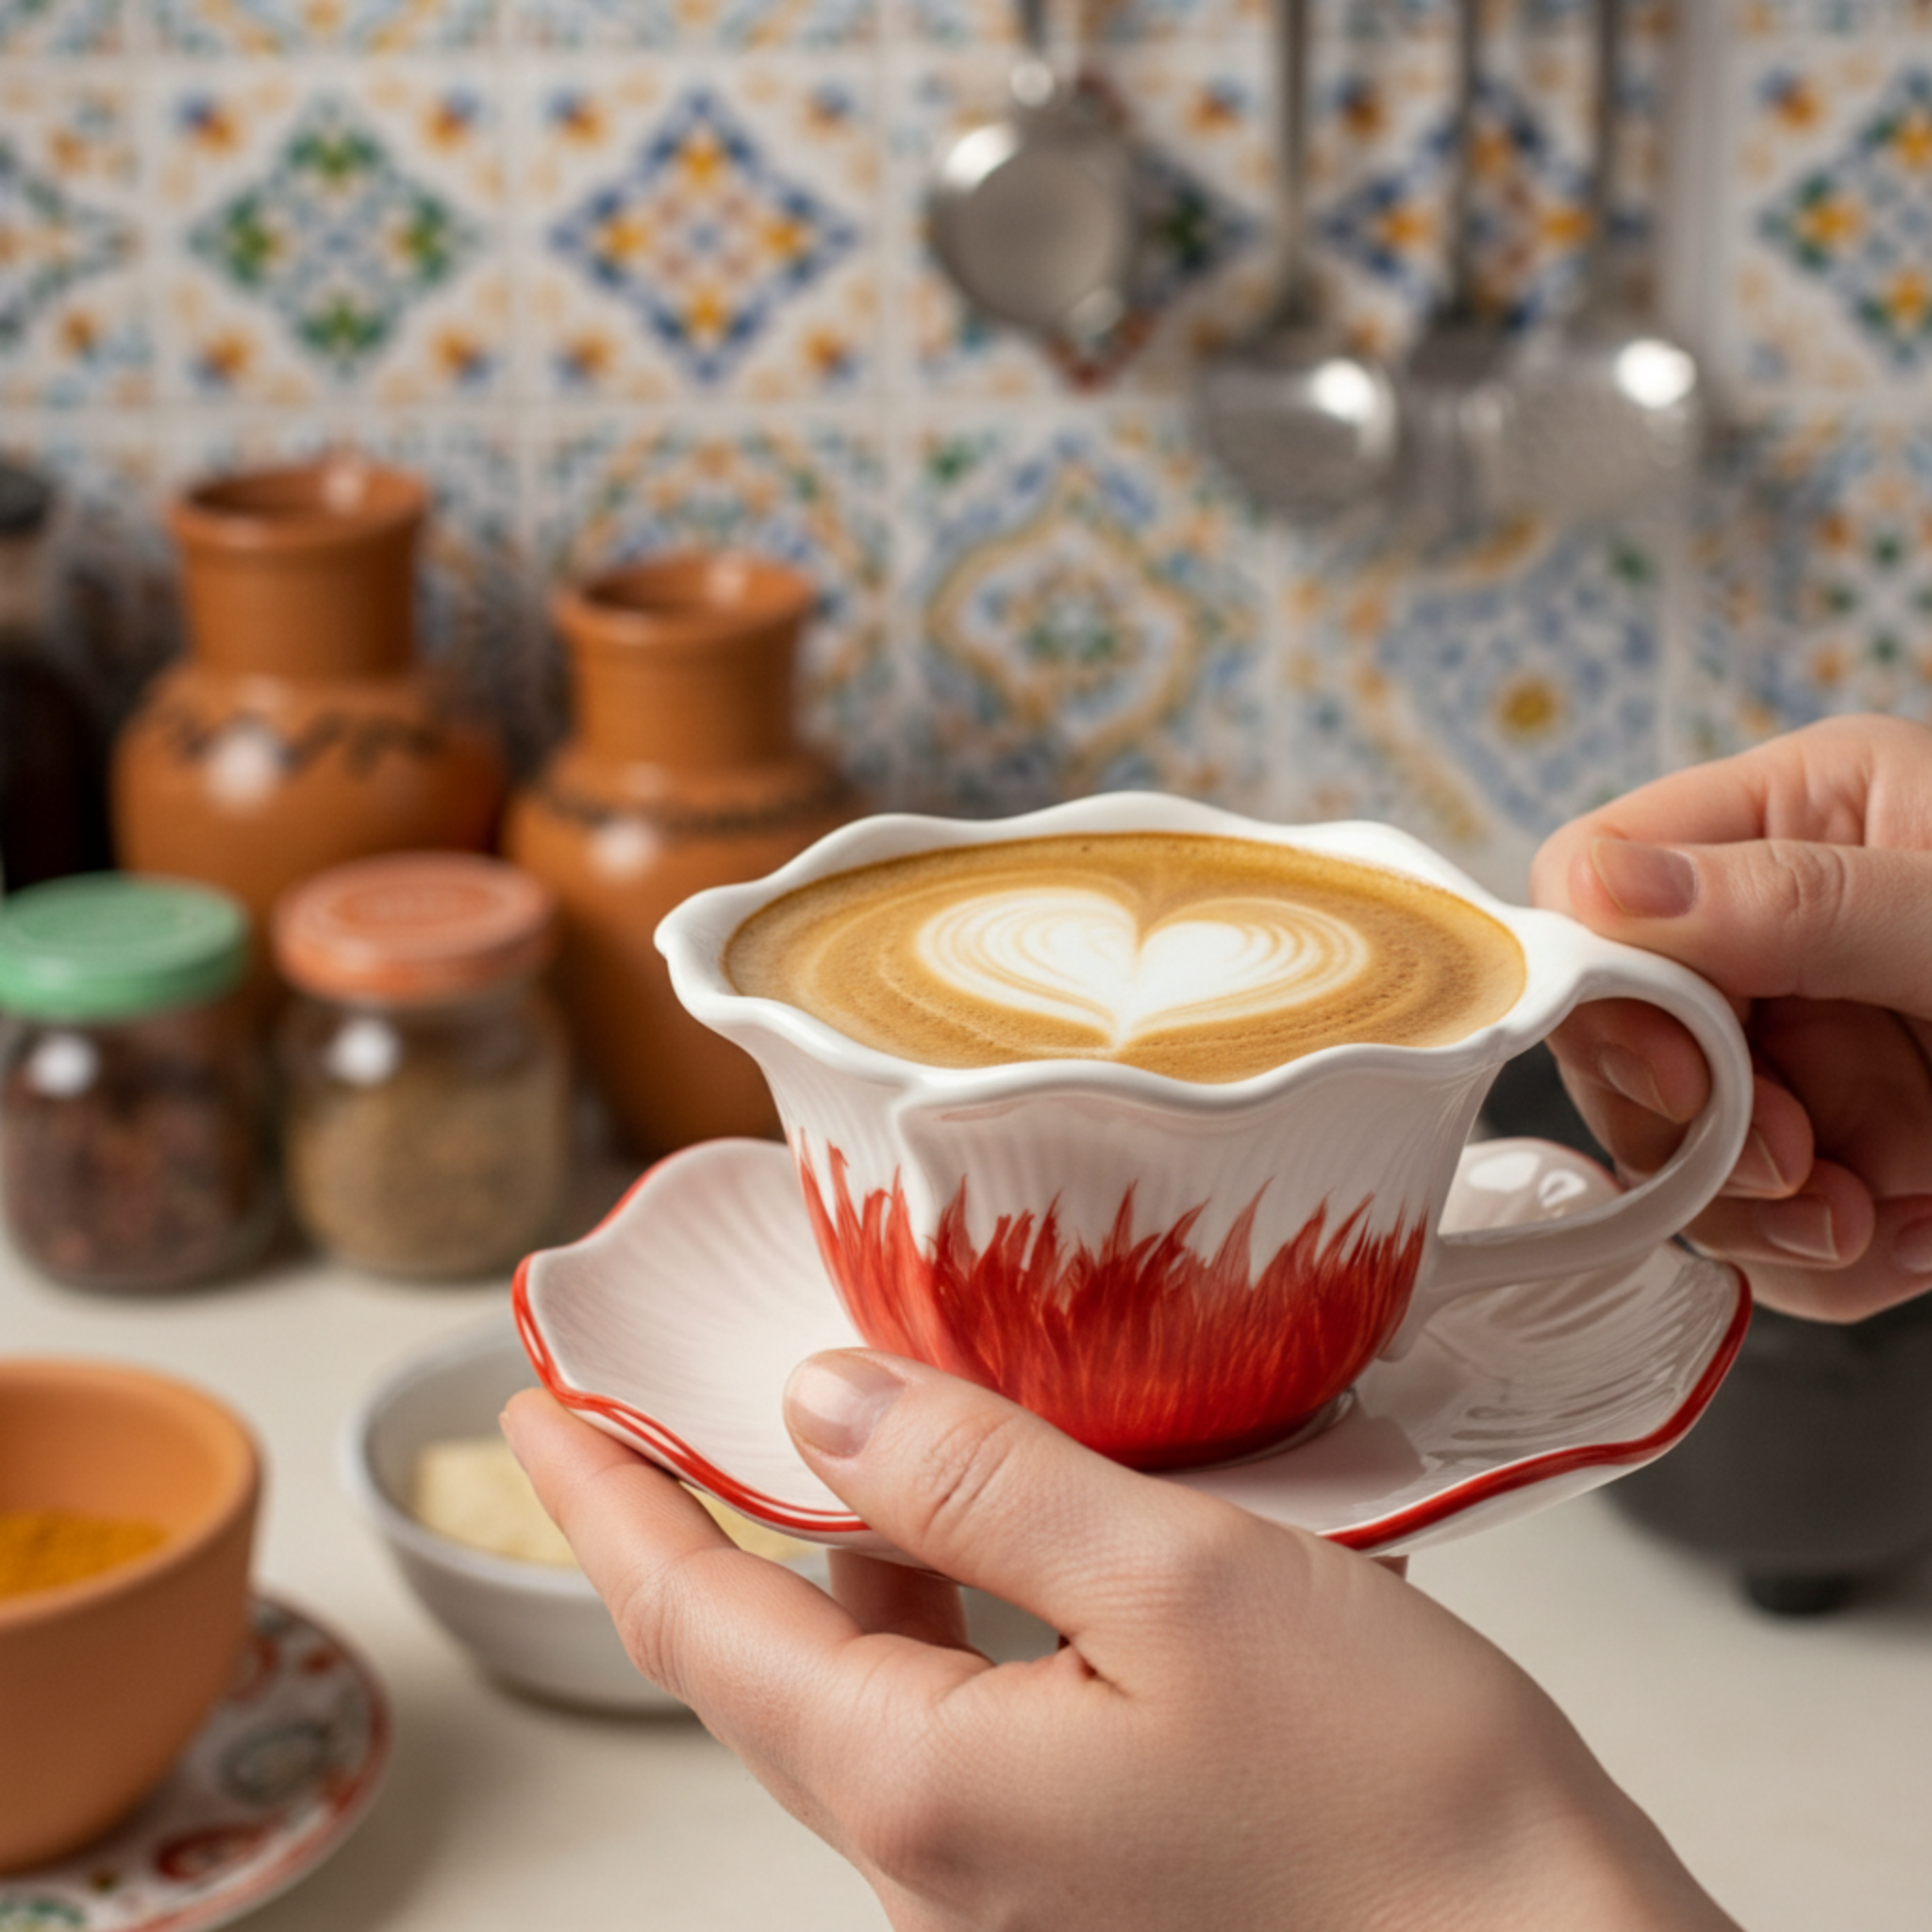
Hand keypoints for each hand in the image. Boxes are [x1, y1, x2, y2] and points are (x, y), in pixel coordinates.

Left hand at [503, 1358, 1732, 1930]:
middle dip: (689, 1511)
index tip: (537, 1398)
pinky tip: (996, 1506)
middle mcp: (938, 1848)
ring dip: (828, 1537)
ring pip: (862, 1668)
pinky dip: (940, 1582)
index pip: (692, 1620)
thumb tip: (818, 1409)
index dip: (599, 1497)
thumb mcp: (1179, 1586)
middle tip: (655, 1388)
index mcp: (924, 1784)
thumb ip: (985, 1483)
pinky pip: (957, 1694)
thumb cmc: (1404, 1808)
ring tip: (827, 1410)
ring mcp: (1007, 1863)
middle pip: (757, 1651)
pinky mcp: (1083, 1851)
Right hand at [1530, 712, 1931, 1320]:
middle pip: (1617, 1034)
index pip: (1594, 879)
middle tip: (1806, 1164)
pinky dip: (1829, 1258)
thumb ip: (1798, 903)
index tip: (1682, 1067)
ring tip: (1890, 1214)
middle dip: (1702, 1122)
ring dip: (1771, 1211)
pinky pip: (1760, 1227)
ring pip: (1677, 1148)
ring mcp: (1804, 1046)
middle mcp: (1775, 931)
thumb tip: (1597, 888)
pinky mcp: (1837, 1149)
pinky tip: (1922, 1232)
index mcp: (1797, 818)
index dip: (1604, 983)